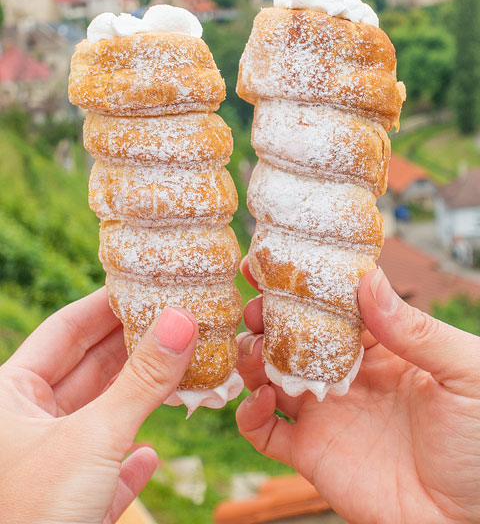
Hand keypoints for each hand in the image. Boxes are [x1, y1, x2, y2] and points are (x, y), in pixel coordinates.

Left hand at [0, 287, 196, 522]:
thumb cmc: (35, 514)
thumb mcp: (92, 437)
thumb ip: (141, 379)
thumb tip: (183, 319)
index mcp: (10, 395)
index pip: (66, 329)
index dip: (107, 303)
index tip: (148, 282)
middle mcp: (26, 423)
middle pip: (90, 368)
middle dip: (137, 346)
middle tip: (180, 320)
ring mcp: (48, 464)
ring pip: (103, 415)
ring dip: (144, 398)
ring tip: (187, 370)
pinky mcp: (69, 503)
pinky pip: (105, 468)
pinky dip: (131, 458)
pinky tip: (152, 453)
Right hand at [236, 260, 479, 523]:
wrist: (471, 521)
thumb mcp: (463, 374)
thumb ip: (415, 329)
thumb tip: (369, 279)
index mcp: (383, 347)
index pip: (334, 305)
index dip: (306, 283)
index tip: (276, 262)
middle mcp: (347, 374)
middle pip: (294, 334)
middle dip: (269, 316)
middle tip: (255, 306)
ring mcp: (326, 412)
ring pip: (270, 375)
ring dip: (251, 357)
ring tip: (251, 348)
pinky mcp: (311, 453)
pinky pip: (265, 431)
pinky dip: (249, 412)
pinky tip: (259, 399)